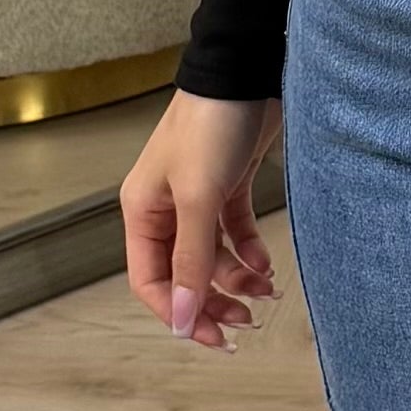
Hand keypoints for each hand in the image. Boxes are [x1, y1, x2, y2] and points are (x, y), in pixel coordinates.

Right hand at [121, 89, 282, 351]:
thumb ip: (192, 260)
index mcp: (142, 212)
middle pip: (184, 274)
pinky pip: (235, 233)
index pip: (150, 281)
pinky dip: (251, 251)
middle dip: (213, 300)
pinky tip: (268, 264)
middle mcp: (165, 209)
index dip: (180, 313)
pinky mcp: (229, 185)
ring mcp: (198, 198)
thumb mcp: (199, 198)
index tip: (215, 338)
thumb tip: (184, 318)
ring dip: (237, 278)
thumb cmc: (211, 125)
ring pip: (213, 257)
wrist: (247, 72)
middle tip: (246, 323)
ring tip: (266, 290)